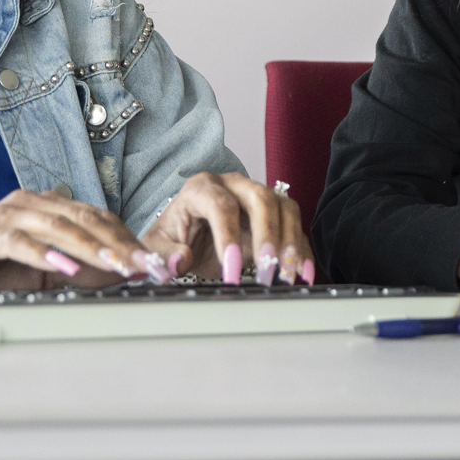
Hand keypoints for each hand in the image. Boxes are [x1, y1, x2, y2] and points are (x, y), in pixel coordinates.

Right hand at [0, 188, 148, 292]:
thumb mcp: (47, 270)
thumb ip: (83, 267)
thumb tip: (128, 273)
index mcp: (47, 206)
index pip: (96, 217)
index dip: (126, 237)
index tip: (151, 260)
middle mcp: (29, 204)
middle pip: (81, 218)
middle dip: (116, 242)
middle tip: (141, 263)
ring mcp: (4, 216)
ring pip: (55, 226)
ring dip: (88, 246)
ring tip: (113, 263)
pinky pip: (17, 241)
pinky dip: (44, 254)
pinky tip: (65, 268)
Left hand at [142, 172, 313, 285]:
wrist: (187, 233)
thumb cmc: (173, 235)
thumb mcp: (156, 246)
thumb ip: (163, 255)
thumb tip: (180, 261)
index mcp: (202, 188)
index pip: (220, 205)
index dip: (228, 237)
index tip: (231, 270)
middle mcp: (234, 185)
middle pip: (260, 198)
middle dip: (268, 234)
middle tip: (268, 267)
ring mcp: (257, 197)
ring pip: (284, 208)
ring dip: (290, 242)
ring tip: (286, 274)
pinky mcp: (274, 215)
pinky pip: (295, 226)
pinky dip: (302, 249)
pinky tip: (302, 272)